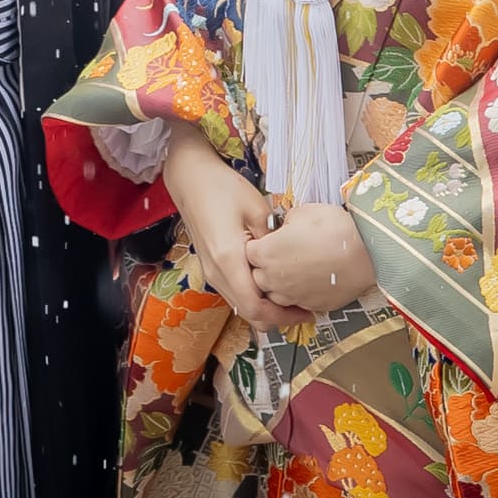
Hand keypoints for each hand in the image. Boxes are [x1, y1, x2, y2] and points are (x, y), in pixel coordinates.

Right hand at [159, 122, 304, 332]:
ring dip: (266, 308)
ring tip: (292, 297)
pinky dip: (254, 297)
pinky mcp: (212, 267)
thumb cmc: (223, 188)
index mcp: (228, 259)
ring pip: (241, 306)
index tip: (307, 311)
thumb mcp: (257, 209)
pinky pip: (235, 293)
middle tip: (304, 309)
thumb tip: (292, 263)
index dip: (283, 316)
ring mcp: (211, 272)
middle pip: (248, 313)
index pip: (255, 307)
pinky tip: (272, 284)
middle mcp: (216, 272)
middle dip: (277, 318)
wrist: (190, 179)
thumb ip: (273, 242)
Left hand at [245, 199, 373, 317]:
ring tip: (298, 269)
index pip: (248, 252)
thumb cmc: (335, 229)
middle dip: (265, 267)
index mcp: (266, 253)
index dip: (259, 245)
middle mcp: (273, 279)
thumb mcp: (303, 212)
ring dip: (280, 283)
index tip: (269, 240)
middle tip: (282, 254)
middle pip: (257, 276)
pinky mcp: (311, 306)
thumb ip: (285, 222)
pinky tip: (312, 279)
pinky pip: (297, 302)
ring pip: (275, 294)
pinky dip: (300, 293)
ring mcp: (292, 296)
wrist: (368, 254)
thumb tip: (286, 228)